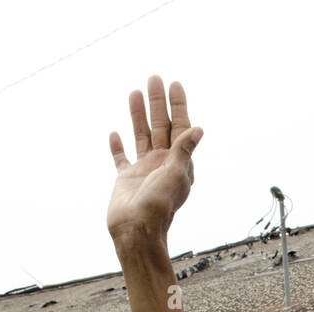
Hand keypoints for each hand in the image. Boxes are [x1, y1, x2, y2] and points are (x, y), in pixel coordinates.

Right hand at [107, 76, 202, 243]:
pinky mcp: (126, 179)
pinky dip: (118, 146)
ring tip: (134, 92)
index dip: (177, 106)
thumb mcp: (176, 175)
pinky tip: (115, 133)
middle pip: (160, 126)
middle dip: (157, 103)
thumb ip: (183, 150)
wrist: (136, 230)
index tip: (174, 84)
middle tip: (154, 78)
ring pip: (141, 135)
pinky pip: (121, 158)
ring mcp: (143, 170)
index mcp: (177, 162)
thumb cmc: (158, 206)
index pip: (179, 127)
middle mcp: (162, 163)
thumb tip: (198, 129)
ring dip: (138, 115)